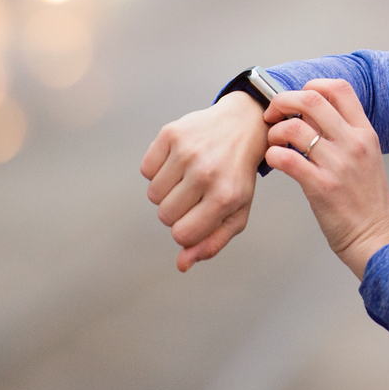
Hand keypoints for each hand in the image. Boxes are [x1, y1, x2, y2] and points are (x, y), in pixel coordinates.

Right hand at [141, 90, 268, 270]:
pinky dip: (157, 169)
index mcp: (225, 197)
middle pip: (164, 216)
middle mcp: (206, 173)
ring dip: (166, 190)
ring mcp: (188, 151)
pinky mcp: (172, 133)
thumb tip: (182, 264)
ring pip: (153, 194)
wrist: (242, 125)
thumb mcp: (237, 211)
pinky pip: (146, 169)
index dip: (186, 230)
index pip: (182, 235)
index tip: (199, 215)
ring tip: (188, 176)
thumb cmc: (238, 174)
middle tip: (196, 192)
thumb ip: (212, 242)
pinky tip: (179, 160)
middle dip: (177, 210)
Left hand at [264, 79, 388, 279]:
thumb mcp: (367, 158)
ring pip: (294, 127)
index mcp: (365, 133)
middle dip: (283, 101)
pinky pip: (286, 158)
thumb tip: (313, 118)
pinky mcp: (321, 186)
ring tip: (273, 142)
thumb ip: (344, 135)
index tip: (298, 99)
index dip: (312, 85)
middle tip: (273, 114)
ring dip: (275, 131)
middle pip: (311, 99)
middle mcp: (353, 143)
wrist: (377, 238)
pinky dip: (273, 155)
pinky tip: (275, 161)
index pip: (339, 88)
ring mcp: (338, 164)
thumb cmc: (368, 202)